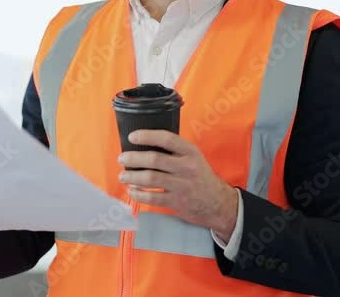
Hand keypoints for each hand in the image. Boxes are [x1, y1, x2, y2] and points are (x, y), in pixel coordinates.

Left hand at [118, 129, 237, 240]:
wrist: (217, 203)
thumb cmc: (199, 176)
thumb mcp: (193, 158)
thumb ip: (174, 151)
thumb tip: (144, 146)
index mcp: (190, 152)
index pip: (167, 139)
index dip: (147, 136)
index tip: (132, 137)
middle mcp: (187, 167)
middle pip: (154, 160)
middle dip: (133, 158)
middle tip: (122, 159)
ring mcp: (182, 185)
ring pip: (150, 178)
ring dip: (132, 176)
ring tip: (123, 175)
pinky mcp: (177, 202)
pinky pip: (152, 197)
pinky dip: (138, 194)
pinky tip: (132, 190)